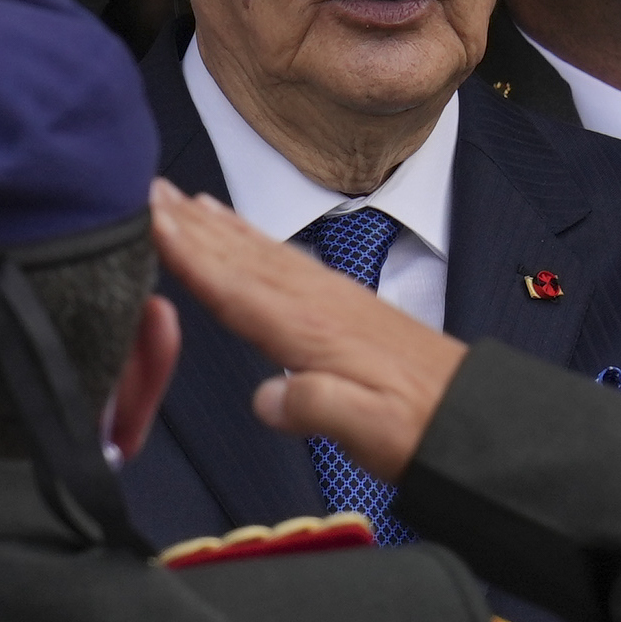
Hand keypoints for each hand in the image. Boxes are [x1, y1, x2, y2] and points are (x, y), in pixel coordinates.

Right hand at [147, 180, 465, 478]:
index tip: (148, 218)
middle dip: (189, 222)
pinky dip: (252, 238)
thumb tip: (267, 399)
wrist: (474, 415)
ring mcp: (330, 297)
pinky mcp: (342, 304)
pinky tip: (240, 232)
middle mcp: (317, 302)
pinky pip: (284, 258)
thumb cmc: (421, 426)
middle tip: (146, 189)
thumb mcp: (371, 431)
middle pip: (238, 254)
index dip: (187, 251)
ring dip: (215, 224)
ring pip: (259, 251)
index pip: (234, 284)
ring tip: (179, 198)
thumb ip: (316, 411)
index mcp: (312, 328)